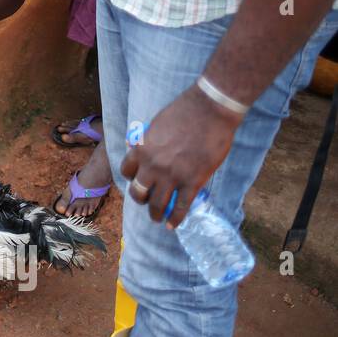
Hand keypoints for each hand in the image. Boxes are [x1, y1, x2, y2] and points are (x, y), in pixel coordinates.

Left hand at [119, 85, 241, 226]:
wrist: (210, 110)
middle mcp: (152, 166)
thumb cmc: (184, 112)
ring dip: (156, 214)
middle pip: (139, 192)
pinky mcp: (193, 182)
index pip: (127, 172)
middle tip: (147, 202)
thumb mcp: (155, 124)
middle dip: (141, 200)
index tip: (138, 181)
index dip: (132, 179)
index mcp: (141, 150)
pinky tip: (173, 225)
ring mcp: (172, 176)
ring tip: (157, 219)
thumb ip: (145, 140)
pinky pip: (182, 207)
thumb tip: (134, 146)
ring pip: (158, 204)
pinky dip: (176, 219)